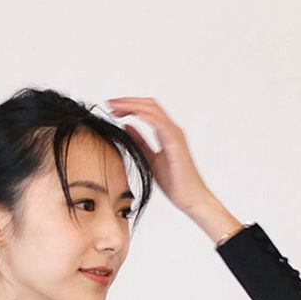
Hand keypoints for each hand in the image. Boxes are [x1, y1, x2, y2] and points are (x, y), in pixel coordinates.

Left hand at [103, 97, 217, 216]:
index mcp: (166, 132)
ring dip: (132, 105)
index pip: (147, 111)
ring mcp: (175, 134)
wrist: (190, 198)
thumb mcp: (150, 158)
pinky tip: (131, 115)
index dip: (130, 106)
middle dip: (128, 101)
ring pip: (153, 110)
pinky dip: (144, 116)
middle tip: (110, 103)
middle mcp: (172, 129)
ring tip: (115, 107)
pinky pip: (159, 124)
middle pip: (149, 105)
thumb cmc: (175, 182)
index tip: (112, 108)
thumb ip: (140, 141)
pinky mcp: (175, 143)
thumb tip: (126, 126)